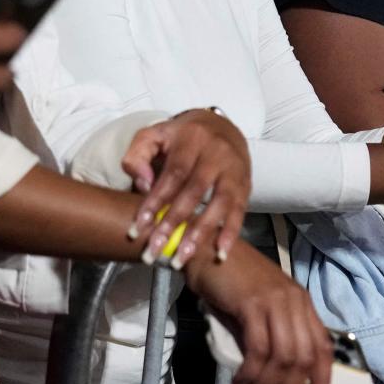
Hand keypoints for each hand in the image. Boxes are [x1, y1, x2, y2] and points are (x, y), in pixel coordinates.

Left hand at [123, 108, 250, 266]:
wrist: (222, 127)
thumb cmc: (181, 137)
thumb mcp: (154, 135)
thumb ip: (138, 155)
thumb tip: (142, 184)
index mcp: (192, 138)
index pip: (173, 174)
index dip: (155, 201)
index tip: (139, 228)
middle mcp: (217, 152)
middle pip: (194, 191)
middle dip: (173, 223)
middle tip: (155, 250)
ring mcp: (234, 169)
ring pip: (220, 203)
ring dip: (201, 233)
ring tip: (182, 257)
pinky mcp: (245, 183)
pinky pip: (240, 210)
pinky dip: (231, 232)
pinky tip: (219, 253)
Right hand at [185, 248, 331, 383]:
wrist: (205, 250)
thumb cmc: (230, 281)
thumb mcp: (260, 309)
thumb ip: (273, 335)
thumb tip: (276, 375)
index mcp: (302, 303)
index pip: (323, 348)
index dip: (324, 382)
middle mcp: (294, 301)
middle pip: (304, 358)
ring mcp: (275, 301)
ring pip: (284, 357)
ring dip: (267, 383)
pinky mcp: (253, 304)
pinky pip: (259, 349)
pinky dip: (250, 372)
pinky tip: (239, 380)